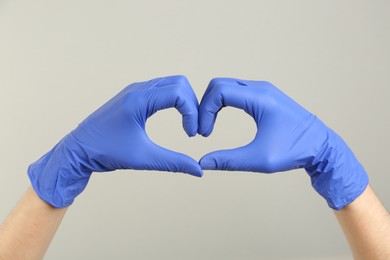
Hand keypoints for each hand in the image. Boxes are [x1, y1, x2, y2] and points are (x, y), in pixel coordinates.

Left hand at [28, 75, 201, 207]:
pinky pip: (161, 89)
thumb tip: (199, 170)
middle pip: (179, 83)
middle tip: (194, 128)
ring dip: (184, 101)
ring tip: (187, 124)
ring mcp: (135, 90)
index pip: (179, 93)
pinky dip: (174, 100)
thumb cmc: (105, 152)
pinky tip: (175, 118)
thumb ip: (174, 162)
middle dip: (192, 104)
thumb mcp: (143, 158)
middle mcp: (138, 89)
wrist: (78, 150)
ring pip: (171, 84)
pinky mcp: (133, 96)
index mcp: (139, 99)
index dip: (192, 113)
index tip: (192, 134)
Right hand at [198, 78, 367, 209]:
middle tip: (203, 129)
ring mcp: (263, 90)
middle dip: (205, 105)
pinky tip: (220, 119)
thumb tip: (203, 163)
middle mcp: (261, 89)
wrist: (322, 146)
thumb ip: (229, 161)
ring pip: (226, 86)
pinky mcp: (264, 95)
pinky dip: (222, 102)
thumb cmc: (295, 152)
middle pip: (219, 84)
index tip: (204, 134)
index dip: (204, 111)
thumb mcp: (260, 160)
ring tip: (210, 126)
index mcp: (261, 99)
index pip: (219, 91)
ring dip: (213, 104)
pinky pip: (235, 91)